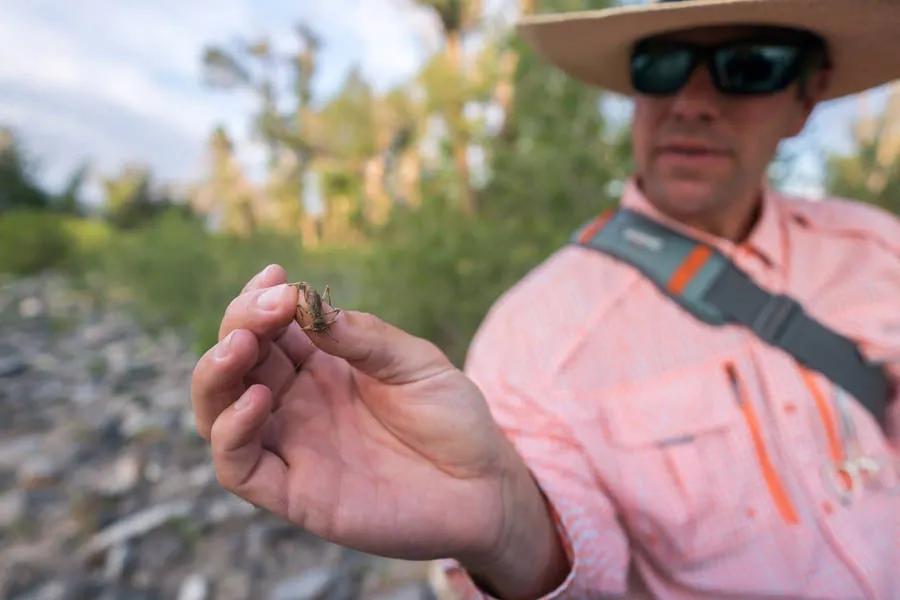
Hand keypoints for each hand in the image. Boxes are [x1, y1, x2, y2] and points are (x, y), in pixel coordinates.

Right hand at [191, 264, 515, 561]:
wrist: (485, 487)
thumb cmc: (452, 420)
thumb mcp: (413, 362)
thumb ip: (361, 336)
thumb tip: (306, 303)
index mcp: (322, 368)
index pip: (267, 329)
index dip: (259, 300)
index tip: (276, 276)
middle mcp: (297, 405)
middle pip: (235, 363)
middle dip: (238, 326)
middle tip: (263, 309)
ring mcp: (293, 447)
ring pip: (218, 412)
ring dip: (215, 374)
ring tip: (240, 344)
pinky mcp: (294, 494)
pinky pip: (238, 467)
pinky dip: (232, 431)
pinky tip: (259, 399)